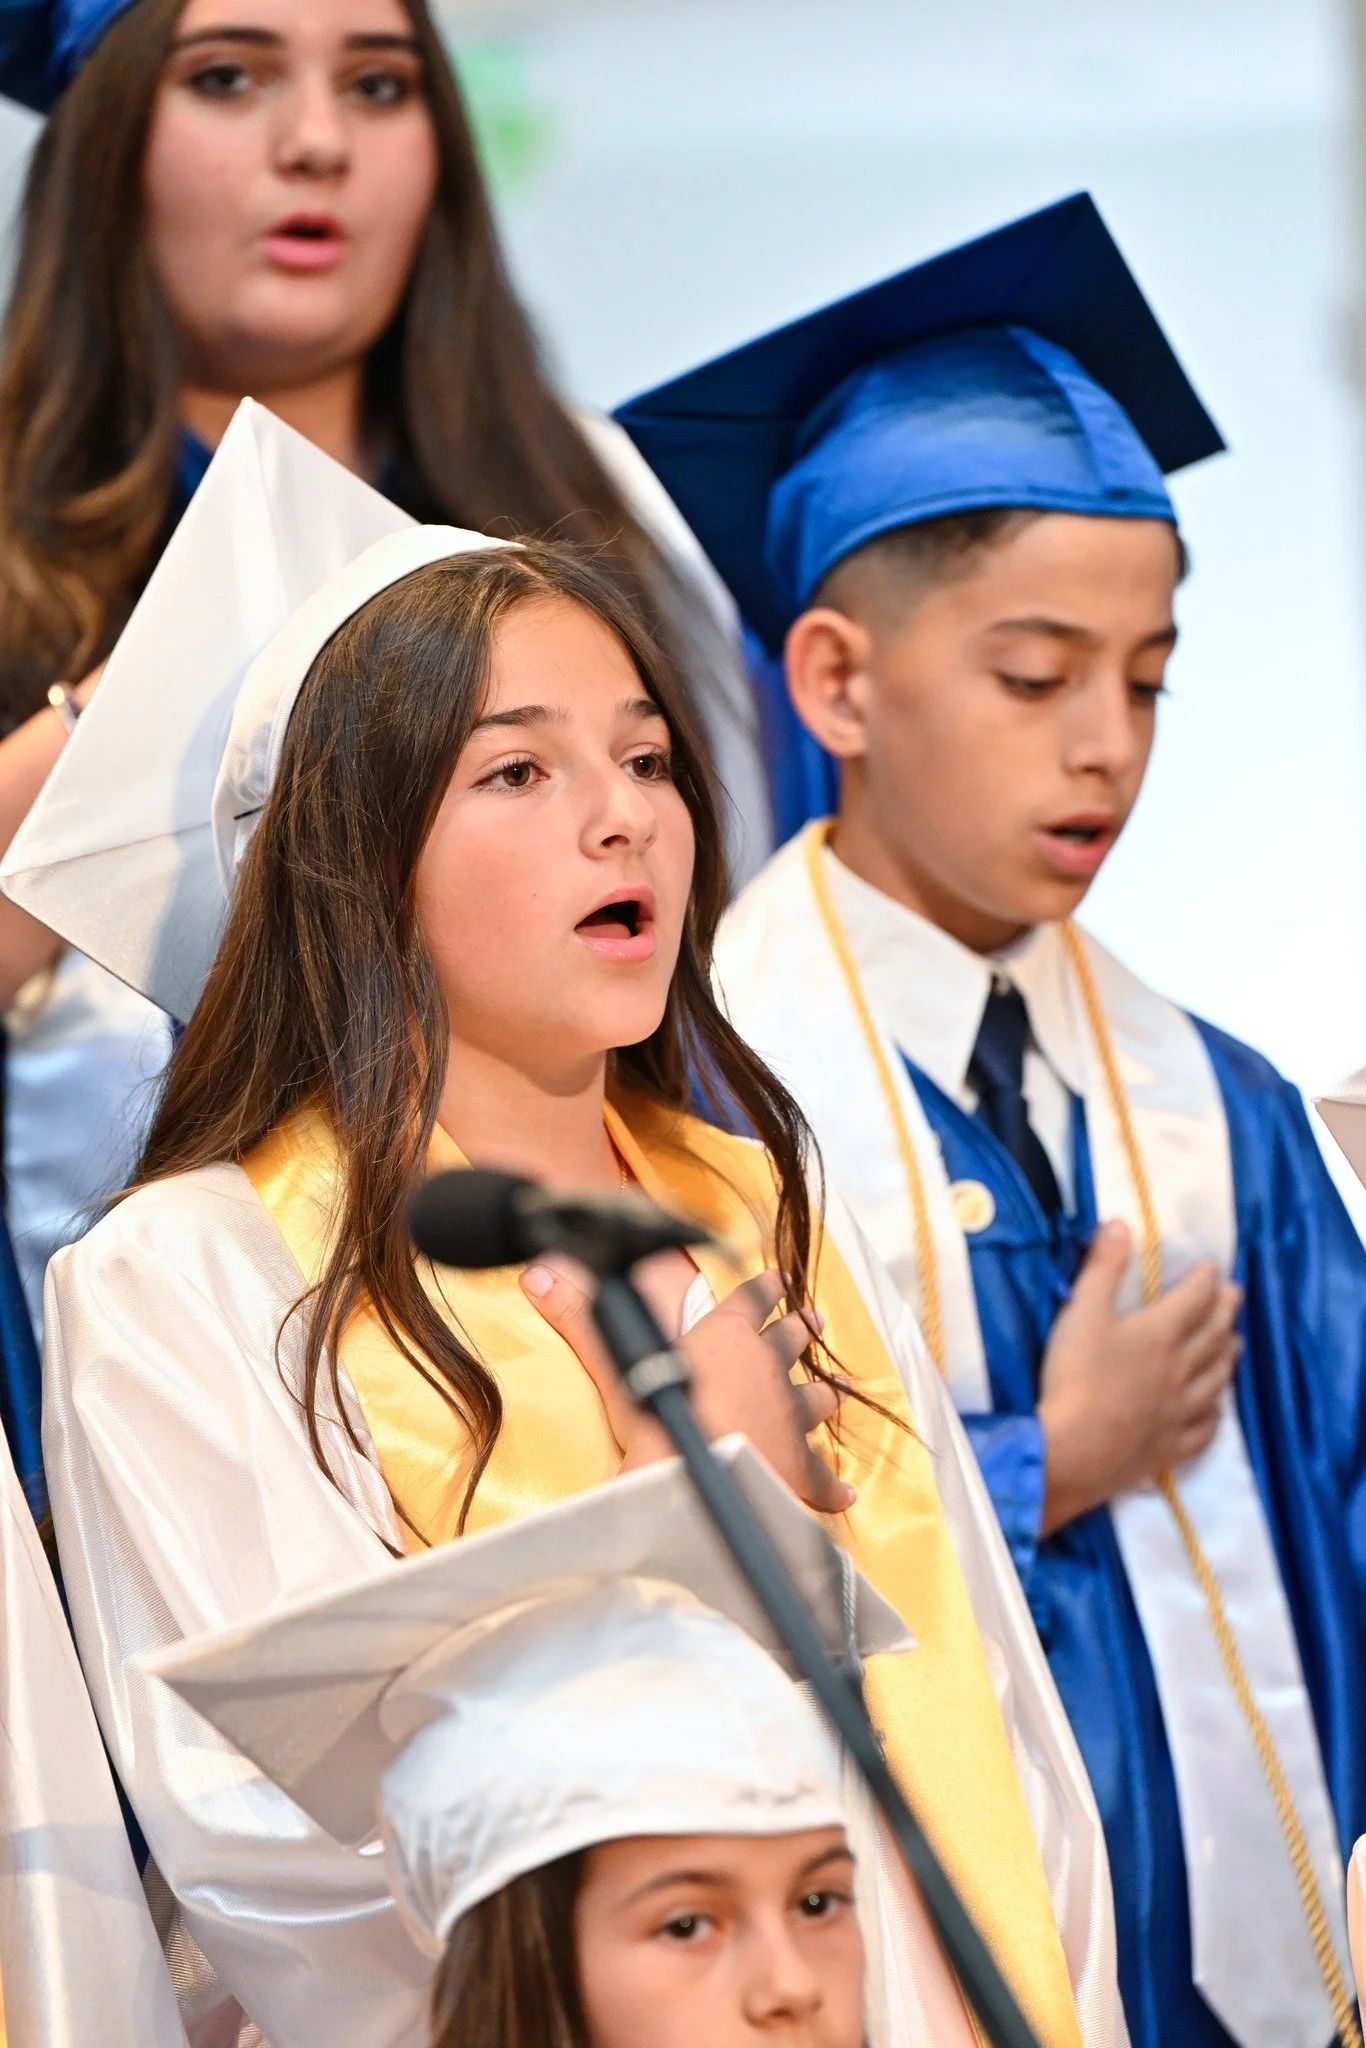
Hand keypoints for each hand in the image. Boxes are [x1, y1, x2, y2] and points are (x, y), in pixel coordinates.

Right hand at [520, 1258, 855, 1514]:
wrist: (700, 1478)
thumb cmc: (661, 1415)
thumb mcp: (619, 1362)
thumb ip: (582, 1316)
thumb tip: (537, 1272)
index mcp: (728, 1336)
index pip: (750, 1299)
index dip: (763, 1287)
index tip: (778, 1276)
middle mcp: (767, 1369)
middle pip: (790, 1341)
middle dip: (800, 1328)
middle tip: (813, 1317)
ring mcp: (789, 1418)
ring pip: (814, 1397)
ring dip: (823, 1390)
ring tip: (836, 1385)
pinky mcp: (798, 1470)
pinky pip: (821, 1476)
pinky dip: (831, 1481)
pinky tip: (844, 1489)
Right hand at [1038, 1220, 1241, 1533]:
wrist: (1072, 1451)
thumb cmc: (1074, 1377)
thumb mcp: (1081, 1312)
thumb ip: (1102, 1267)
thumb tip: (1122, 1225)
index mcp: (1160, 1334)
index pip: (1193, 1299)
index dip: (1205, 1279)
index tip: (1212, 1266)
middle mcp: (1180, 1370)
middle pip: (1212, 1336)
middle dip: (1225, 1310)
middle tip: (1235, 1294)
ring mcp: (1179, 1412)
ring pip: (1215, 1380)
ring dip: (1227, 1357)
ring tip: (1235, 1343)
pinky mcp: (1170, 1447)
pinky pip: (1204, 1430)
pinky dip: (1214, 1415)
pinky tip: (1216, 1411)